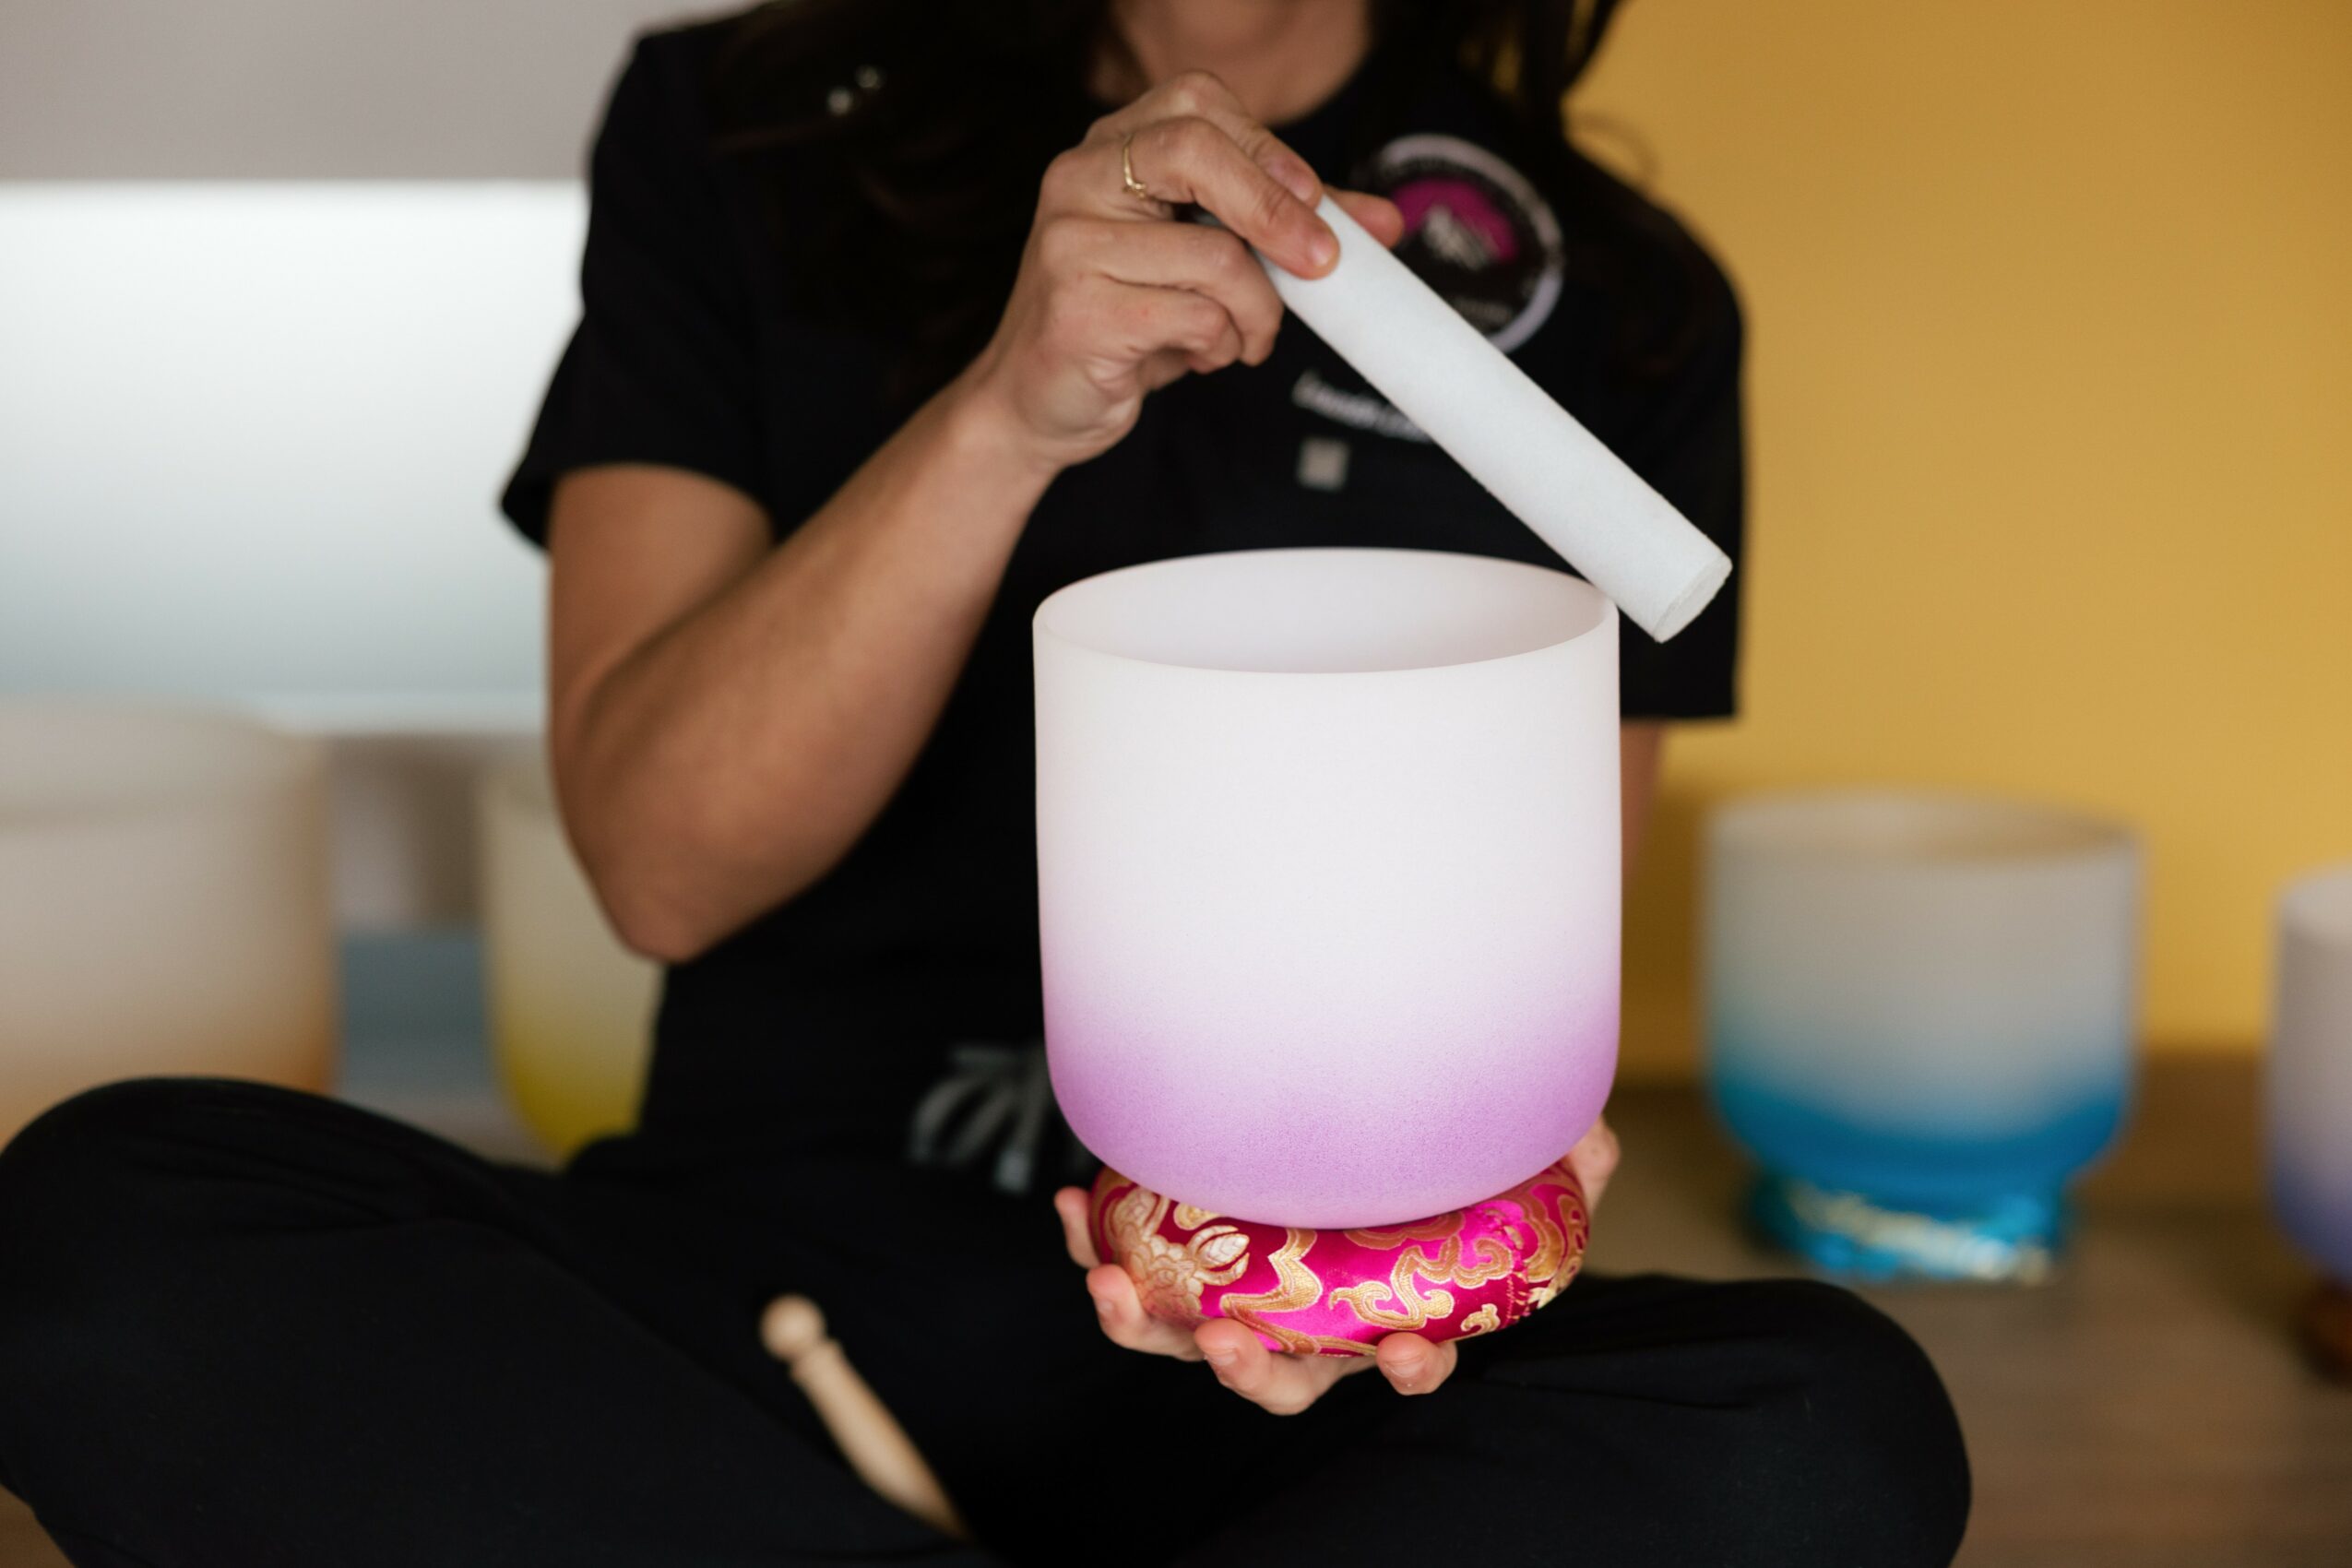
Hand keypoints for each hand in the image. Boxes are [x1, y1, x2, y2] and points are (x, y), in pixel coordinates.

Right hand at [956, 69, 1403, 474]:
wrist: (1035, 403)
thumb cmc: (1124, 322)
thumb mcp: (1200, 261)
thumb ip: (1278, 229)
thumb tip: (1379, 222)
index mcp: (1105, 150)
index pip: (1197, 103)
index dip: (1268, 148)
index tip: (1317, 201)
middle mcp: (1076, 179)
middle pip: (1195, 147)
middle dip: (1278, 208)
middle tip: (1321, 265)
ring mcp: (1068, 242)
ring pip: (1214, 255)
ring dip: (1256, 312)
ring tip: (1244, 338)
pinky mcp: (1077, 309)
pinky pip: (1192, 315)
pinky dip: (1220, 344)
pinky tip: (1202, 356)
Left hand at [1051, 1115, 1618, 1416]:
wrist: (1370, 1140)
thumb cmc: (1448, 1176)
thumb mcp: (1517, 1168)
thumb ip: (1561, 1158)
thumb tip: (1591, 1135)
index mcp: (1398, 1315)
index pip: (1415, 1363)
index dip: (1413, 1368)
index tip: (1410, 1353)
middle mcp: (1316, 1327)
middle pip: (1282, 1379)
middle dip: (1248, 1371)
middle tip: (1222, 1341)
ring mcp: (1243, 1297)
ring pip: (1187, 1339)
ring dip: (1143, 1324)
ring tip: (1110, 1284)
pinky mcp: (1181, 1256)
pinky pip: (1134, 1264)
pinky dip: (1097, 1241)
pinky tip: (1074, 1202)